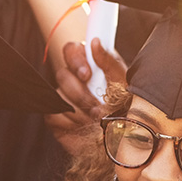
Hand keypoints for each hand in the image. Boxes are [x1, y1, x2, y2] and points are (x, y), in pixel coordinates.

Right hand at [46, 40, 126, 154]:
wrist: (124, 139)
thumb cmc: (127, 107)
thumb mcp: (124, 82)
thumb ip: (110, 62)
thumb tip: (95, 42)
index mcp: (90, 65)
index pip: (71, 50)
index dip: (76, 60)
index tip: (87, 74)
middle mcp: (74, 79)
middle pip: (62, 74)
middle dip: (80, 93)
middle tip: (97, 106)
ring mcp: (64, 98)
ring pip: (59, 95)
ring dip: (79, 110)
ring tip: (96, 119)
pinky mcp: (57, 117)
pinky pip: (54, 114)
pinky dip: (70, 122)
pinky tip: (83, 127)